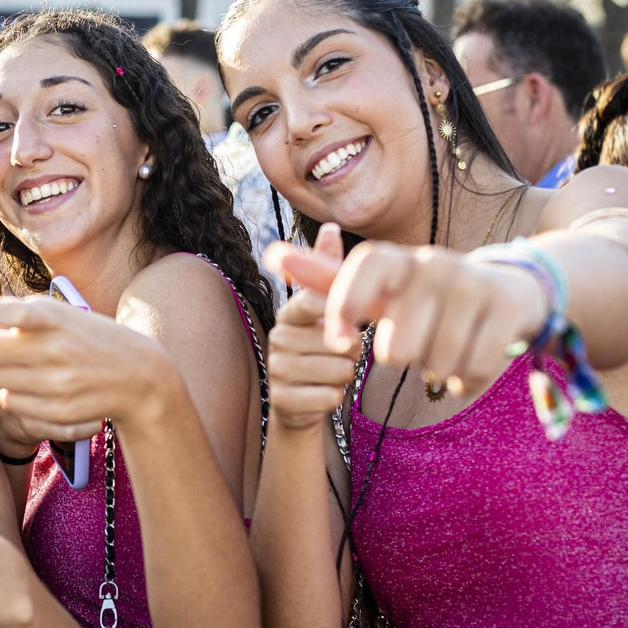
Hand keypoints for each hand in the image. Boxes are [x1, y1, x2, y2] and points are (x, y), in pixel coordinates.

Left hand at [0, 295, 171, 440]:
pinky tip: (31, 386)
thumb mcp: (61, 314)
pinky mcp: (57, 410)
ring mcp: (54, 383)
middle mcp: (51, 349)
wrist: (139, 376)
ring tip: (12, 364)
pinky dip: (12, 392)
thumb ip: (17, 312)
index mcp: (51, 318)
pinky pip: (10, 401)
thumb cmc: (90, 337)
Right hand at [259, 224, 359, 432]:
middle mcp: (278, 337)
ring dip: (344, 375)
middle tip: (338, 353)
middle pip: (338, 341)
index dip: (341, 312)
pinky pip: (330, 397)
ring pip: (338, 370)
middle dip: (350, 351)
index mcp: (289, 311)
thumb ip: (329, 270)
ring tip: (330, 373)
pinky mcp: (282, 400)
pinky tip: (322, 393)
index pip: (315, 301)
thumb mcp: (327, 309)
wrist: (299, 402)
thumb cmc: (320, 349)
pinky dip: (335, 397)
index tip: (351, 321)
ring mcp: (276, 369)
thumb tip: (331, 225)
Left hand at [266, 222, 546, 397]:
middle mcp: (432, 264)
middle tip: (419, 338)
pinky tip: (471, 359)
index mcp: (395, 260)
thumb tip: (270, 255)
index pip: (363, 268)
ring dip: (438, 368)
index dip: (344, 306)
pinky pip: (473, 370)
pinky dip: (468, 379)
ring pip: (435, 363)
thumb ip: (324, 276)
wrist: (510, 289)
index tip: (338, 341)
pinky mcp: (507, 309)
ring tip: (447, 345)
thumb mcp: (378, 286)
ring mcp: (472, 284)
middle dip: (404, 357)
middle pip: (396, 349)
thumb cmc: (425, 295)